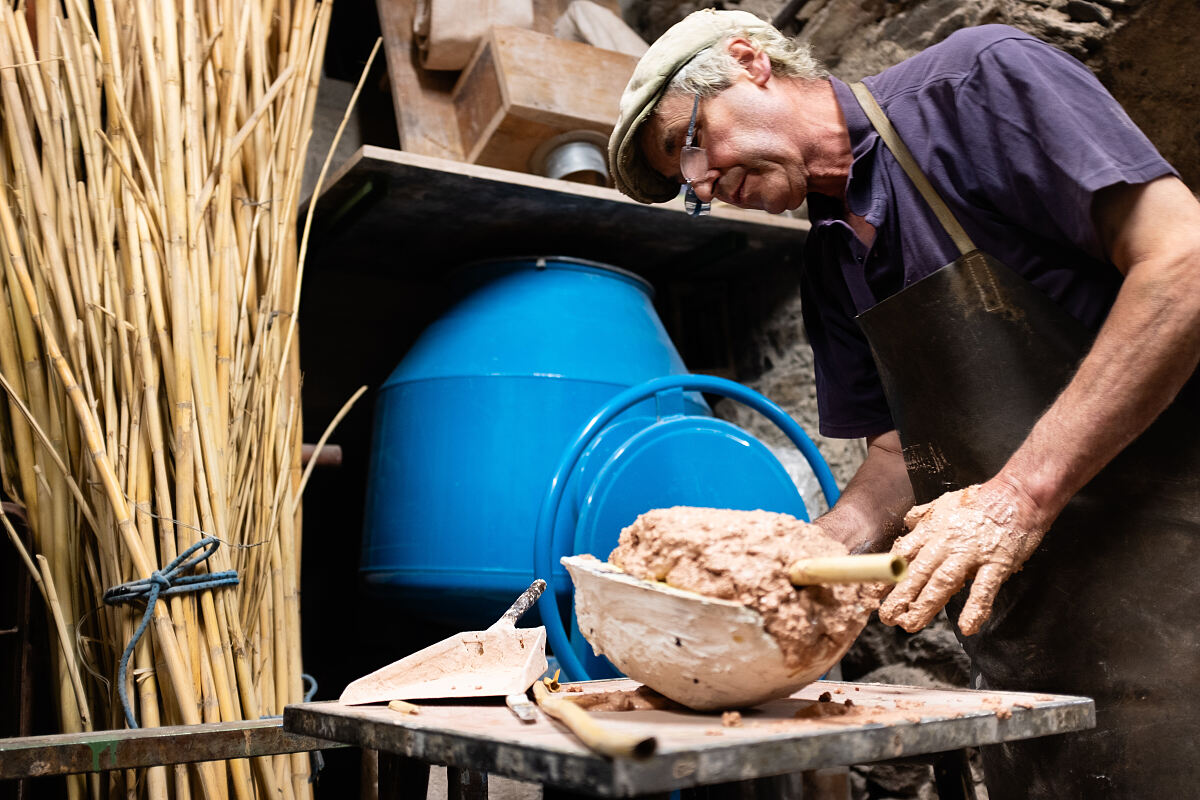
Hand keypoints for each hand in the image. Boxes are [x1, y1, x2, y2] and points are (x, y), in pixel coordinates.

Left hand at [877, 481, 1045, 634]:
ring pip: (943, 582)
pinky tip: (967, 626)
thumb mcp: (944, 502)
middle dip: (900, 595)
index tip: (873, 593)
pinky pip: (984, 588)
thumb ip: (923, 515)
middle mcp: (946, 542)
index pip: (903, 555)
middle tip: (886, 616)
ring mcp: (971, 553)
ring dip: (926, 605)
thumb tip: (907, 522)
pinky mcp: (996, 562)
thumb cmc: (981, 500)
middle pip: (919, 572)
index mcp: (932, 529)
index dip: (886, 574)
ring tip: (911, 624)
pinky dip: (975, 607)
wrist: (1018, 495)